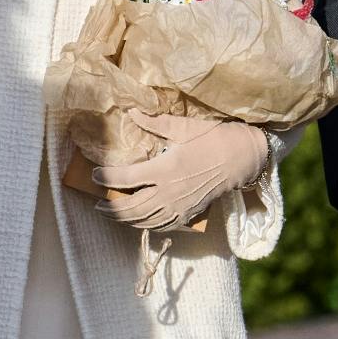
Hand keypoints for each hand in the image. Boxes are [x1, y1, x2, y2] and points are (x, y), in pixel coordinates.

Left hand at [93, 113, 272, 231]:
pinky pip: (162, 226)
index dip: (106, 178)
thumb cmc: (214, 139)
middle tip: (97, 202)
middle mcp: (168, 192)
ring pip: (144, 220)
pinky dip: (146, 226)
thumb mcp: (184, 127)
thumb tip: (132, 112)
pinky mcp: (188, 214)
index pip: (125, 179)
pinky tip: (138, 222)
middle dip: (110, 207)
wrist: (242, 159)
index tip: (95, 174)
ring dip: (124, 219)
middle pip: (130, 207)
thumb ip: (156, 122)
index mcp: (164, 169)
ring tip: (111, 214)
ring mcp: (179, 206)